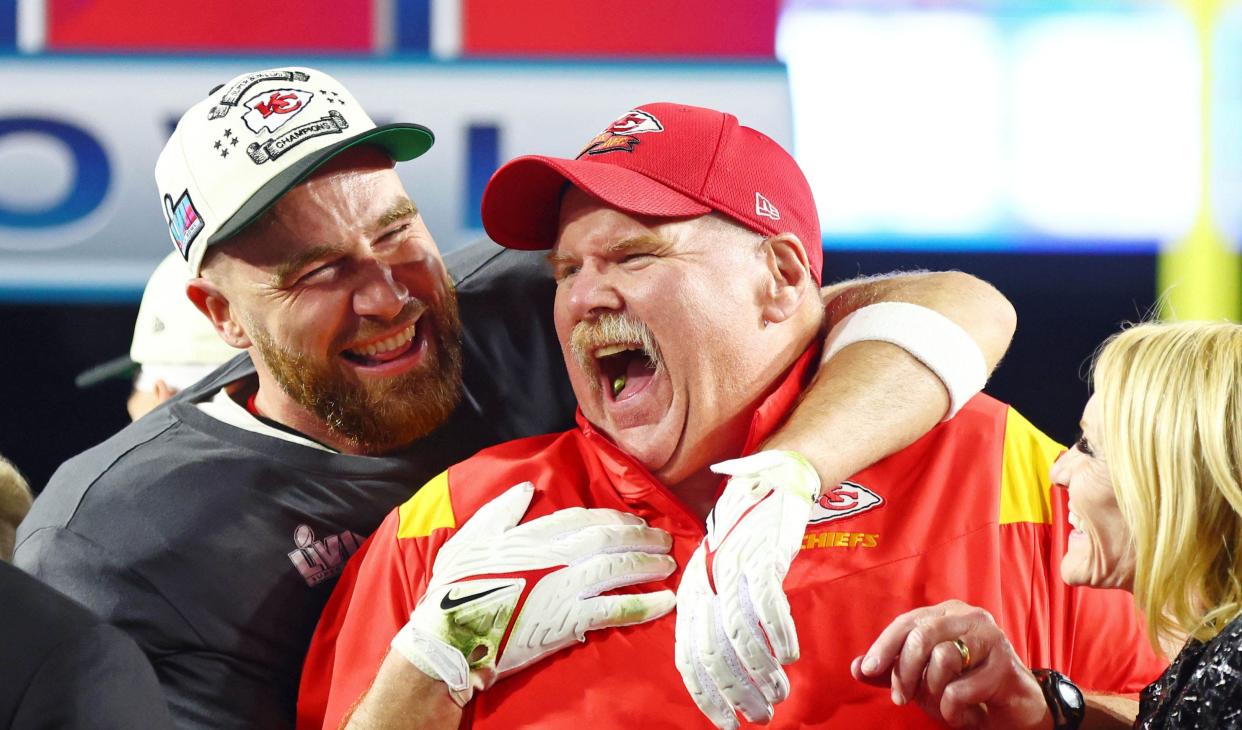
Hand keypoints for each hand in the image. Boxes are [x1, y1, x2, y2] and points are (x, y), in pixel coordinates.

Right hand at [391, 482, 676, 705]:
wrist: (450, 635)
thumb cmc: (455, 587)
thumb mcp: (471, 537)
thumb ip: (501, 511)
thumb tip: (527, 489)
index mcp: (534, 534)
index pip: (584, 518)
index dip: (613, 517)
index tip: (631, 521)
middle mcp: (557, 555)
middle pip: (610, 537)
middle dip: (641, 536)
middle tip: (663, 539)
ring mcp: (566, 586)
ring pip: (619, 568)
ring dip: (649, 564)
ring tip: (669, 564)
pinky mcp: (570, 619)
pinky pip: (616, 609)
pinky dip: (644, 605)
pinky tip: (665, 602)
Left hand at [675, 450, 820, 728]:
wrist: (768, 483)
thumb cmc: (745, 538)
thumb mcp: (721, 577)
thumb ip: (718, 616)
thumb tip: (723, 669)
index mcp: (691, 591)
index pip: (688, 653)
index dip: (706, 692)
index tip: (726, 721)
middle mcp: (706, 582)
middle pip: (713, 649)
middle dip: (736, 691)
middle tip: (759, 715)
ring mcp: (732, 569)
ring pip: (740, 633)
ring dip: (761, 672)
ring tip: (779, 693)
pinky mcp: (761, 557)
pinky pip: (767, 605)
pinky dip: (779, 635)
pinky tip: (790, 655)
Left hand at [850, 600, 1049, 728]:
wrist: (1014, 710)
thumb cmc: (965, 687)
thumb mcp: (923, 679)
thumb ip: (892, 671)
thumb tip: (856, 668)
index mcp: (947, 613)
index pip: (906, 622)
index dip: (883, 646)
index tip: (866, 669)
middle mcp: (970, 617)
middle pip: (922, 635)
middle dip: (905, 671)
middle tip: (901, 698)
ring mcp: (991, 638)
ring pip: (943, 658)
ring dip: (934, 692)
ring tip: (943, 705)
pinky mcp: (1006, 666)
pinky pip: (962, 688)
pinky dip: (954, 708)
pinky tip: (963, 715)